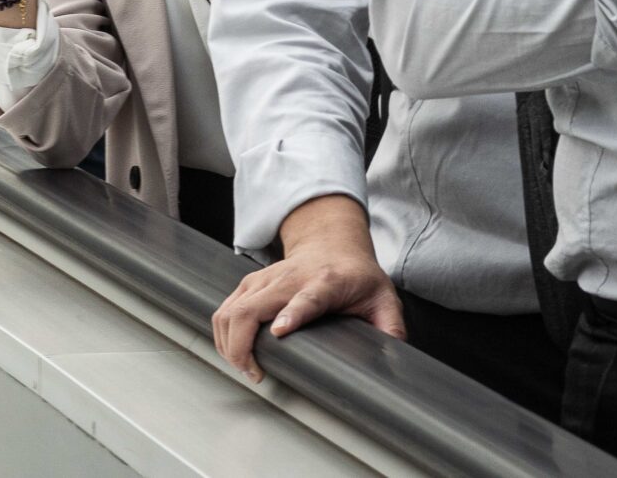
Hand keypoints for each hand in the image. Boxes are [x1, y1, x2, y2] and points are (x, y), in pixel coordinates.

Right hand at [212, 196, 406, 382]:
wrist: (332, 242)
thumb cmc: (356, 274)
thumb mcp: (383, 298)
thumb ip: (390, 326)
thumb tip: (394, 355)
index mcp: (325, 283)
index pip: (305, 299)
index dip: (292, 315)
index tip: (279, 332)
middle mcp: (290, 278)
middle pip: (251, 308)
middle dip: (242, 345)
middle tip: (254, 372)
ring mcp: (265, 279)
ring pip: (231, 310)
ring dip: (228, 343)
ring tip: (244, 367)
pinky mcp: (250, 283)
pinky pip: (224, 309)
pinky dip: (222, 334)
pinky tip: (233, 352)